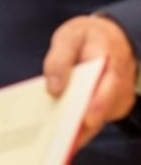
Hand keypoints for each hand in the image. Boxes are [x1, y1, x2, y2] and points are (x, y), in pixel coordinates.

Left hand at [43, 15, 137, 148]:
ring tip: (58, 136)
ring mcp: (121, 93)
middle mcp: (120, 77)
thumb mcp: (67, 37)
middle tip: (65, 138)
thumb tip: (54, 90)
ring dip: (81, 127)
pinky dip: (82, 125)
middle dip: (85, 122)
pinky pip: (98, 118)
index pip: (108, 81)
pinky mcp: (115, 104)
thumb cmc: (85, 37)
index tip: (85, 120)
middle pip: (106, 106)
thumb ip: (59, 60)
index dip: (98, 103)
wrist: (107, 36)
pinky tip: (63, 129)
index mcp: (108, 55)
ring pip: (102, 116)